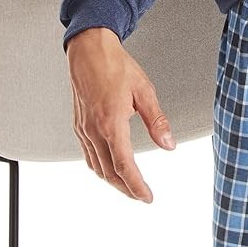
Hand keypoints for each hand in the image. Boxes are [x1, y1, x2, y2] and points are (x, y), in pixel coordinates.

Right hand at [66, 27, 175, 201]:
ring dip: (112, 181)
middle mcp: (93, 129)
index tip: (147, 197)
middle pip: (109, 173)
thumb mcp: (144, 90)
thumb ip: (157, 121)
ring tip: (128, 186)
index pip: (124, 165)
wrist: (89, 49)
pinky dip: (99, 168)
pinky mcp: (79, 125)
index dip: (136, 186)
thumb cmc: (115, 65)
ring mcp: (83, 128)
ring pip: (96, 167)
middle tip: (141, 195)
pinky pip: (87, 155)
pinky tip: (108, 167)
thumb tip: (169, 144)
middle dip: (126, 189)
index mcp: (111, 122)